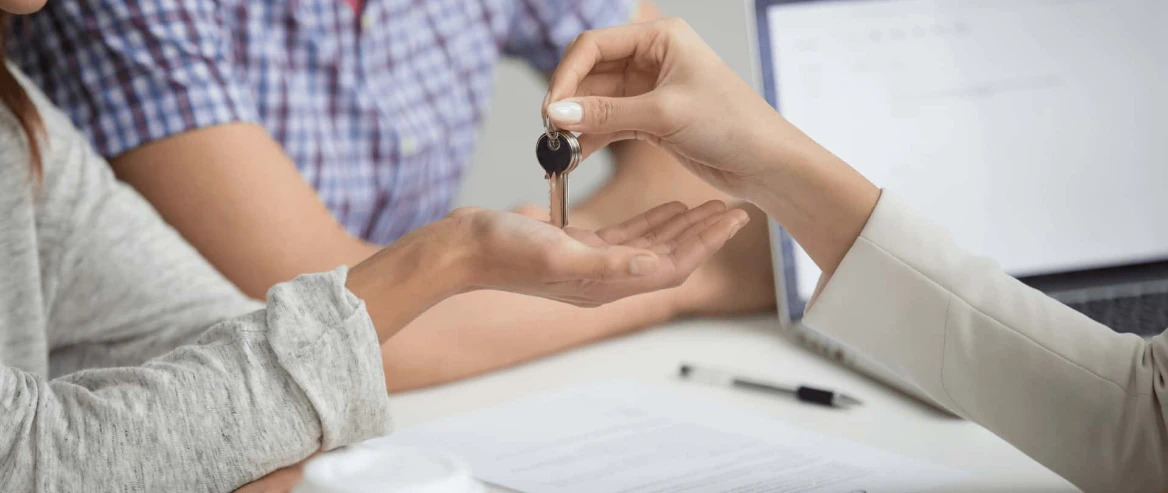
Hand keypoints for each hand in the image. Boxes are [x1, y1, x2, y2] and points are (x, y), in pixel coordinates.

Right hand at [453, 200, 747, 306]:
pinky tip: (669, 207)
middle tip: (737, 208)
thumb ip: (605, 260)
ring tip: (712, 205)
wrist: (461, 249)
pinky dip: (653, 222)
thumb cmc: (501, 250)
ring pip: (653, 246)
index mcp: (604, 283)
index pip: (672, 267)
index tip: (734, 220)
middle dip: (704, 234)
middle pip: (670, 258)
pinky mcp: (580, 248)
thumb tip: (653, 265)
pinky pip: (628, 237)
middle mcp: (604, 278)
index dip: (705, 244)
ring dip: (684, 227)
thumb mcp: (556, 251)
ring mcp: (593, 265)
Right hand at [543, 18, 816, 202]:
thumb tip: (558, 113)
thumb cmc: (733, 124)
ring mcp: (651, 90)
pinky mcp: (652, 120)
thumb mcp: (665, 114)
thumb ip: (608, 113)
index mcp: (661, 38)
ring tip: (559, 149)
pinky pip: (610, 123)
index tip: (551, 107)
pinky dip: (592, 137)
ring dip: (577, 123)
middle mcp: (653, 59)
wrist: (767, 163)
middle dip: (569, 101)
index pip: (595, 46)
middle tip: (551, 131)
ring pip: (597, 101)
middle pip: (591, 73)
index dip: (567, 74)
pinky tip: (576, 155)